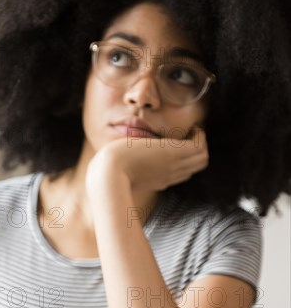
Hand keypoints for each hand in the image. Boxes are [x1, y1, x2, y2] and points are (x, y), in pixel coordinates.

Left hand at [86, 127, 208, 193]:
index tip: (175, 145)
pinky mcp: (173, 154)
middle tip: (187, 134)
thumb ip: (121, 161)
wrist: (108, 176)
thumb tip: (114, 147)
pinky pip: (200, 146)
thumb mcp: (116, 167)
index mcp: (156, 180)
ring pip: (201, 158)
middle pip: (195, 166)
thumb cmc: (105, 173)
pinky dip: (199, 135)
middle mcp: (168, 175)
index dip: (182, 159)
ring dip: (200, 141)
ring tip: (190, 130)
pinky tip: (188, 127)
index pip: (181, 173)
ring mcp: (172, 165)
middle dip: (196, 149)